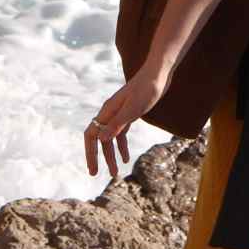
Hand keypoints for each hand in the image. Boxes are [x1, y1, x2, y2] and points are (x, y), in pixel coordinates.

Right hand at [84, 64, 166, 180]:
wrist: (159, 74)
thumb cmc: (147, 89)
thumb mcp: (133, 109)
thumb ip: (117, 124)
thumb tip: (100, 139)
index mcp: (108, 112)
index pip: (91, 135)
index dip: (90, 153)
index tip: (93, 169)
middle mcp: (110, 113)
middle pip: (99, 139)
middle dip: (99, 158)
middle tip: (99, 175)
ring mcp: (119, 113)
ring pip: (111, 138)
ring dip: (112, 155)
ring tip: (116, 172)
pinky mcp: (129, 113)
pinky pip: (121, 133)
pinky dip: (122, 146)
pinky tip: (126, 158)